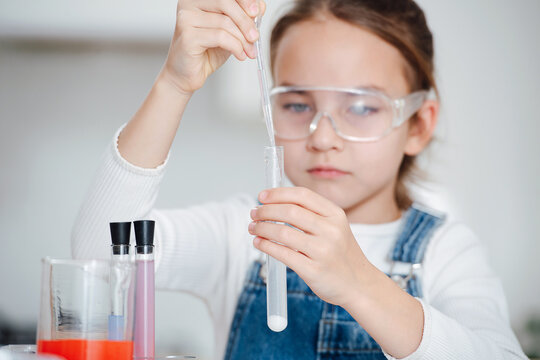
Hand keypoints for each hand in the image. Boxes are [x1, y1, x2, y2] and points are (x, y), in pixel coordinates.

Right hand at [160, 0, 265, 94]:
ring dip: (242, 40)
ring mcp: (186, 18)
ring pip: (225, 22)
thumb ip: (243, 17)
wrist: (187, 74)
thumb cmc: (207, 51)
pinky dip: (235, 47)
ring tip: (249, 51)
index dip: (245, 1)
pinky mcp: (187, 35)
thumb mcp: (230, 31)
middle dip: (246, 21)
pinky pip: (220, 37)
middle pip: (226, 3)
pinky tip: (239, 55)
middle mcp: (189, 3)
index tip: (257, 12)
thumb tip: (260, 7)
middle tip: (255, 37)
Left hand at [248, 187, 376, 306]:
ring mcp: (323, 251)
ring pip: (283, 232)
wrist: (359, 285)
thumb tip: (274, 203)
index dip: (278, 193)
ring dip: (262, 228)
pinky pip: (283, 254)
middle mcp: (331, 231)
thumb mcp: (335, 227)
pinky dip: (266, 246)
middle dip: (266, 210)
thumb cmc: (341, 255)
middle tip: (254, 213)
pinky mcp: (314, 271)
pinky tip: (259, 243)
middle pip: (290, 211)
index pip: (302, 195)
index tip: (262, 196)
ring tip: (254, 228)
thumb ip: (311, 214)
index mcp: (336, 215)